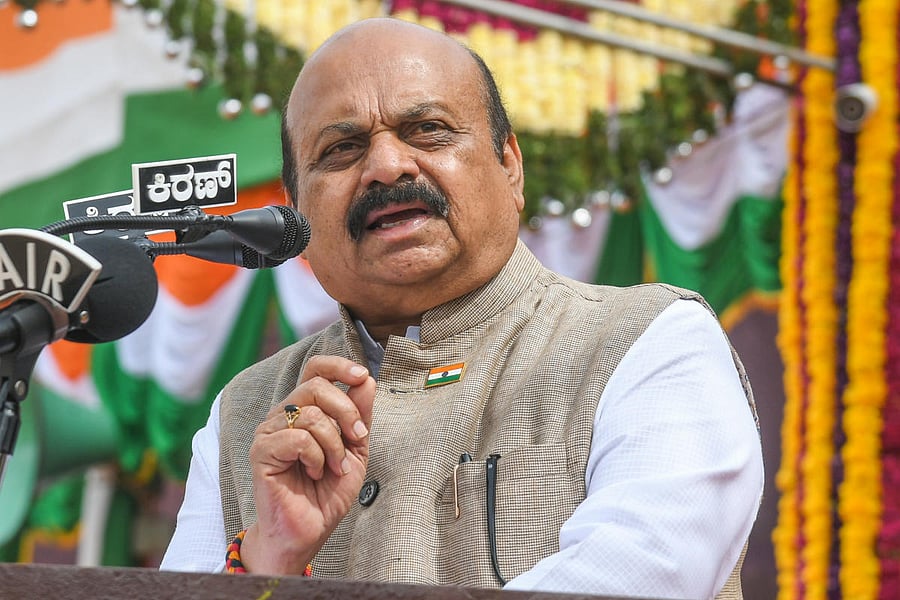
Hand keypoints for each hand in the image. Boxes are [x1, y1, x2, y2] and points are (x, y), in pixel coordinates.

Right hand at [239, 355, 375, 574]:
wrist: (308, 530)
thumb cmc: (326, 491)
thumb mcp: (355, 449)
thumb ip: (359, 415)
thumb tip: (366, 379)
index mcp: (303, 409)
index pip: (315, 369)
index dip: (338, 366)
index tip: (362, 375)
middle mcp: (283, 415)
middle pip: (316, 385)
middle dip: (346, 410)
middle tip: (356, 438)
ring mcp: (269, 432)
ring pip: (310, 414)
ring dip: (334, 444)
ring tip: (334, 467)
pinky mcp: (261, 451)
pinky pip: (298, 438)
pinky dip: (316, 456)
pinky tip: (314, 472)